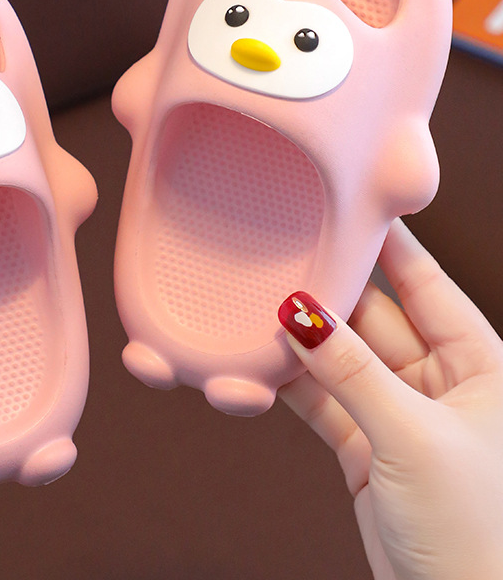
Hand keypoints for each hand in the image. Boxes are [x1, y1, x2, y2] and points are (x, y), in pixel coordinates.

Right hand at [278, 219, 502, 579]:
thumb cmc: (478, 532)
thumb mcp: (416, 438)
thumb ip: (353, 373)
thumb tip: (302, 315)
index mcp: (483, 367)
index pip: (429, 286)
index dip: (390, 247)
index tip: (350, 206)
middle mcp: (443, 383)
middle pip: (376, 320)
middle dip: (331, 296)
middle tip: (282, 261)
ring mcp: (402, 415)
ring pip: (344, 361)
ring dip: (306, 344)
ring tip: (259, 311)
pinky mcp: (370, 447)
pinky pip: (327, 401)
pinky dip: (296, 386)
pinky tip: (263, 363)